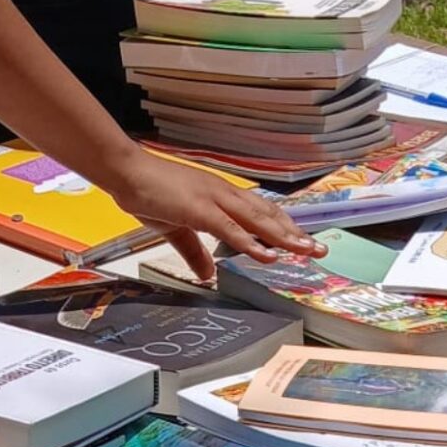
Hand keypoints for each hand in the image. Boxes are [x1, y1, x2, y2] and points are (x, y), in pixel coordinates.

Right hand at [107, 150, 326, 279]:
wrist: (126, 172)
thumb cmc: (149, 192)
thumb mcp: (175, 229)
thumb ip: (194, 251)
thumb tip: (206, 274)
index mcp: (220, 197)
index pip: (261, 212)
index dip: (283, 227)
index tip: (303, 241)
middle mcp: (224, 195)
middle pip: (268, 215)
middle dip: (295, 234)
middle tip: (320, 249)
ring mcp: (213, 200)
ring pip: (257, 221)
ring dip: (284, 237)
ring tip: (306, 251)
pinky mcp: (199, 209)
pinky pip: (230, 229)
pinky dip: (251, 243)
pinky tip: (268, 255)